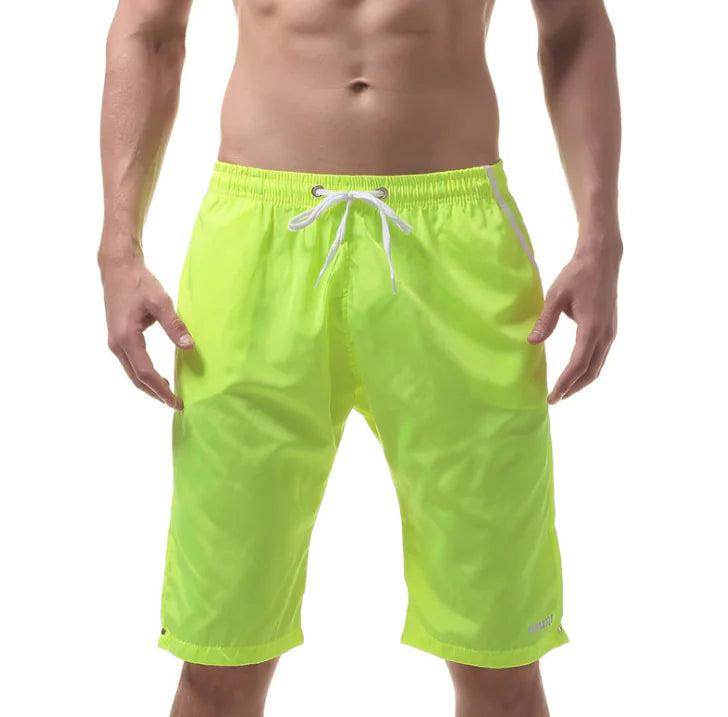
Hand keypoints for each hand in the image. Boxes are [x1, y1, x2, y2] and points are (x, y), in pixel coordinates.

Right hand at [99, 251, 193, 409]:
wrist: (117, 268)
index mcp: (127, 338)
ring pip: (132, 373)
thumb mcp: (161, 302)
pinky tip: (158, 377)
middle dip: (156, 394)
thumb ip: (174, 325)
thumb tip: (189, 346)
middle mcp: (117, 345)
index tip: (177, 401)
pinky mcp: (118, 338)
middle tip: (176, 404)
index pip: (146, 373)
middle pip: (137, 378)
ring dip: (149, 386)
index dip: (162, 390)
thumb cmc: (139, 283)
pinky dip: (144, 374)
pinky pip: (131, 364)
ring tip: (169, 395)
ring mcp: (115, 342)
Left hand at [528, 241, 620, 403]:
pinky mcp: (610, 329)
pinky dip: (588, 370)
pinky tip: (575, 373)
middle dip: (573, 388)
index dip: (565, 383)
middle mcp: (605, 334)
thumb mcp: (556, 296)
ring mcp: (610, 333)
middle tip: (554, 399)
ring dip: (581, 382)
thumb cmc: (577, 275)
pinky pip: (600, 357)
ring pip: (598, 366)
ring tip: (563, 391)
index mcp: (591, 328)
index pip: (577, 364)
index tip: (552, 396)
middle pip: (590, 372)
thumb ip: (545, 320)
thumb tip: (532, 342)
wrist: (602, 260)